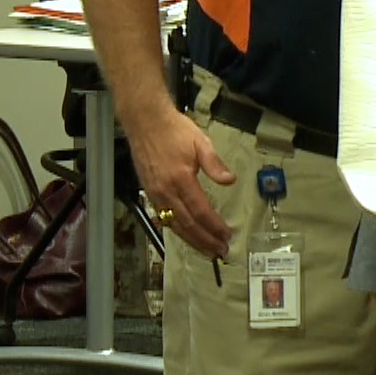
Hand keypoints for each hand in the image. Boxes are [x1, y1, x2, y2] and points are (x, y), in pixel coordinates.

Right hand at [128, 104, 235, 257]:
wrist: (145, 122)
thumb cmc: (176, 130)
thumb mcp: (201, 142)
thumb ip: (214, 164)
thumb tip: (230, 181)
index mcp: (181, 179)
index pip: (201, 210)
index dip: (214, 226)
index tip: (227, 236)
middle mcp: (166, 191)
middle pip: (187, 223)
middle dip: (205, 240)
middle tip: (220, 252)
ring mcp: (155, 194)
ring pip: (174, 224)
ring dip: (192, 239)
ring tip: (207, 250)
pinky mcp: (150, 193)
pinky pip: (164, 218)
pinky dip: (177, 230)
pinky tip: (187, 236)